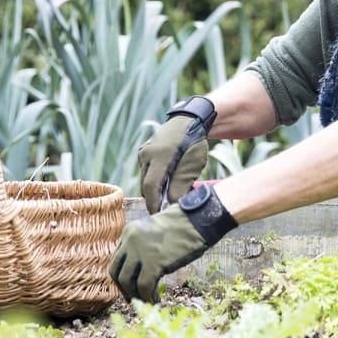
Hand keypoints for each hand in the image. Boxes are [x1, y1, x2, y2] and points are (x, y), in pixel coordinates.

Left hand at [108, 207, 211, 302]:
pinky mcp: (154, 263)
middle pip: (116, 271)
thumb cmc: (182, 224)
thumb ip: (143, 244)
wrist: (197, 220)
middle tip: (132, 298)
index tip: (130, 286)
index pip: (117, 258)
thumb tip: (141, 267)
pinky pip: (144, 287)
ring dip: (135, 295)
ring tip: (147, 300)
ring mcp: (141, 251)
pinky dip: (148, 297)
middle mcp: (130, 240)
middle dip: (123, 288)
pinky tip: (155, 299)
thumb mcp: (154, 229)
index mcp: (129, 231)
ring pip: (126, 281)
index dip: (122, 275)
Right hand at [137, 95, 215, 212]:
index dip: (153, 204)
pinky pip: (146, 171)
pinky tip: (166, 182)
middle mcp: (146, 154)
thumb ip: (181, 186)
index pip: (150, 187)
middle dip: (154, 200)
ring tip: (168, 197)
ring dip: (155, 190)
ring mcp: (143, 152)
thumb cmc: (193, 144)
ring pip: (145, 179)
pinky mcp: (143, 152)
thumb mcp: (192, 166)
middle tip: (165, 211)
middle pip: (145, 185)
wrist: (188, 121)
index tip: (159, 216)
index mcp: (159, 157)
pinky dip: (154, 180)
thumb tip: (172, 205)